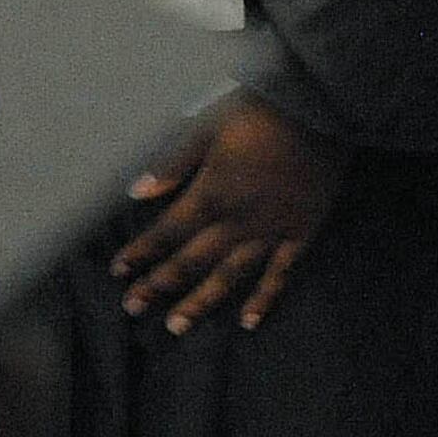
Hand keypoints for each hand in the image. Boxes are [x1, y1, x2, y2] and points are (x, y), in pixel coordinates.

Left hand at [114, 92, 350, 332]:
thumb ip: (172, 165)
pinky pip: (281, 274)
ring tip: (177, 326)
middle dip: (160, 285)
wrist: (318, 110)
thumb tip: (136, 192)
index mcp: (210, 194)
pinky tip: (248, 321)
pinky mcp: (302, 233)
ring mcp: (272, 231)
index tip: (118, 271)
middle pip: (192, 260)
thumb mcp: (204, 130)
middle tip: (133, 307)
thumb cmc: (255, 114)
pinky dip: (264, 298)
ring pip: (231, 275)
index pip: (166, 232)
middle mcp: (238, 220)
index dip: (141, 253)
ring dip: (202, 301)